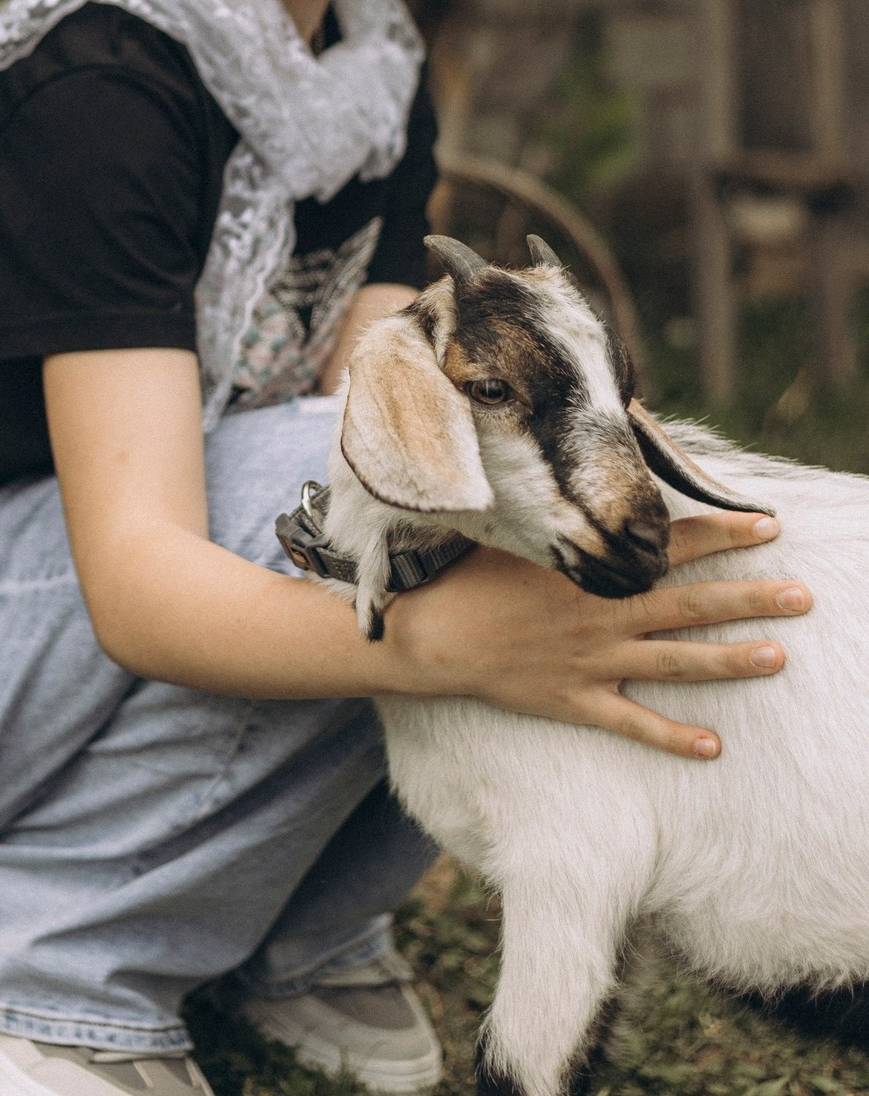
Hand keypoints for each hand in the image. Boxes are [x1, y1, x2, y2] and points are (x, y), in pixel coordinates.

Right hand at [383, 512, 810, 759]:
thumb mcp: (517, 533)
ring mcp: (592, 662)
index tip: (769, 524)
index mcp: (590, 571)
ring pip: (675, 663)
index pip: (671, 546)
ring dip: (729, 660)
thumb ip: (561, 516)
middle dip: (750, 598)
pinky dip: (673, 739)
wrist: (431, 635)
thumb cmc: (467, 576)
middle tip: (802, 596)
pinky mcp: (575, 700)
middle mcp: (602, 616)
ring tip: (778, 656)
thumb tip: (591, 486)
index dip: (723, 534)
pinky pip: (632, 724)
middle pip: (690, 605)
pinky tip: (715, 747)